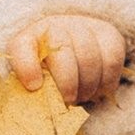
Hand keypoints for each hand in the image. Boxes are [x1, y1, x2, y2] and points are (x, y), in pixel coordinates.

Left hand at [6, 14, 127, 105]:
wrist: (74, 64)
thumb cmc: (52, 83)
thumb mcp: (35, 89)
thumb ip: (33, 96)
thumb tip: (38, 108)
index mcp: (27, 42)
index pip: (22, 47)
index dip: (27, 67)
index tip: (34, 87)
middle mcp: (52, 27)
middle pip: (61, 47)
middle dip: (67, 81)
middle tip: (68, 101)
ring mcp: (80, 26)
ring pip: (89, 55)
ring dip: (88, 84)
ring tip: (84, 97)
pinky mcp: (106, 33)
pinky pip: (112, 57)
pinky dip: (107, 80)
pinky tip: (100, 89)